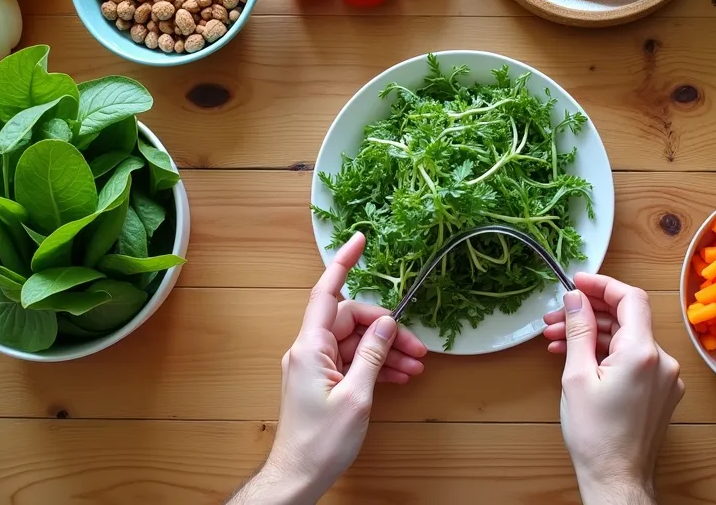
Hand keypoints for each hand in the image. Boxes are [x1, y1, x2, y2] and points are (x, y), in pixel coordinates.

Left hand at [229, 233, 428, 503]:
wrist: (298, 476)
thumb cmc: (320, 442)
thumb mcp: (356, 397)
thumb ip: (373, 356)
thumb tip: (387, 324)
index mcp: (309, 348)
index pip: (326, 293)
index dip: (343, 264)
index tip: (360, 240)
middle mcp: (309, 351)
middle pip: (351, 321)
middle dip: (386, 329)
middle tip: (417, 347)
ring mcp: (315, 367)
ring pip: (356, 343)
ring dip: (386, 351)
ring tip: (416, 366)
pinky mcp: (322, 383)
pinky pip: (352, 362)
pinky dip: (376, 366)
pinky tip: (401, 376)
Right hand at [543, 273, 683, 504]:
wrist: (616, 479)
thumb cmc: (595, 435)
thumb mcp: (577, 376)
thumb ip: (578, 331)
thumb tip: (575, 298)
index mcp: (642, 353)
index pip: (629, 298)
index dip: (602, 284)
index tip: (576, 282)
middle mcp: (662, 361)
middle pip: (627, 319)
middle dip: (588, 314)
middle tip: (554, 317)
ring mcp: (665, 378)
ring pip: (628, 340)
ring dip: (594, 335)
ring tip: (557, 340)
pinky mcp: (662, 392)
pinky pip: (635, 360)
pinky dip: (608, 354)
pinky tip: (580, 359)